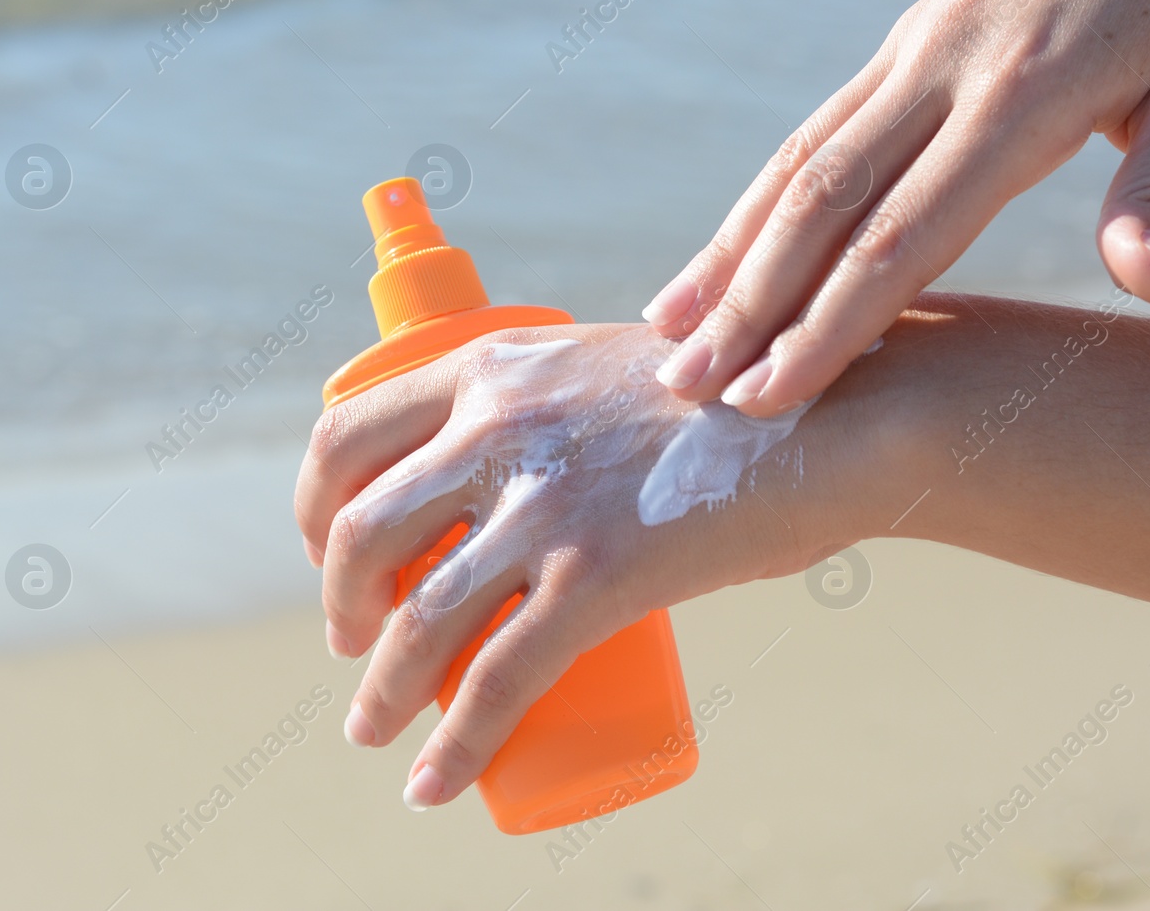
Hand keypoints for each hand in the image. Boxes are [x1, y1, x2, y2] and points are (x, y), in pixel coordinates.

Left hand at [293, 324, 859, 807]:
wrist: (835, 413)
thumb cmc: (734, 395)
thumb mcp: (611, 366)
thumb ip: (556, 403)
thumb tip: (529, 471)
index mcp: (495, 365)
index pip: (347, 433)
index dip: (314, 506)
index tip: (326, 549)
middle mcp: (501, 424)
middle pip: (361, 530)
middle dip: (338, 601)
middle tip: (353, 638)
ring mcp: (547, 501)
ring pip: (415, 618)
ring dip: (378, 691)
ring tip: (372, 726)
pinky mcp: (598, 574)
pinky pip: (495, 682)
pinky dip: (451, 745)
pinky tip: (432, 784)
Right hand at [643, 0, 1149, 414]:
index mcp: (1024, 94)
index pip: (904, 233)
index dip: (833, 323)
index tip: (772, 397)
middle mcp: (943, 70)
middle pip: (822, 203)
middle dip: (750, 304)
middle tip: (686, 391)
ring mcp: (912, 51)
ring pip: (796, 163)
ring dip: (728, 253)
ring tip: (668, 332)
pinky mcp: (903, 44)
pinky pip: (812, 131)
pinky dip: (755, 200)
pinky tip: (722, 251)